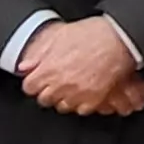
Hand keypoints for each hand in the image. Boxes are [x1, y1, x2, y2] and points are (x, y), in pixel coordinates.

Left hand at [19, 17, 143, 115]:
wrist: (118, 39)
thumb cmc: (92, 34)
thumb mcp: (60, 36)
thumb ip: (40, 54)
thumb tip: (25, 66)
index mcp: (48, 69)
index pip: (29, 87)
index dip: (34, 82)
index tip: (39, 79)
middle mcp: (60, 85)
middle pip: (44, 99)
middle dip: (48, 91)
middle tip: (56, 82)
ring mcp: (77, 94)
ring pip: (62, 107)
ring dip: (65, 98)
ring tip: (72, 86)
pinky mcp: (93, 100)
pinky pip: (81, 110)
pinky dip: (82, 103)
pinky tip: (85, 91)